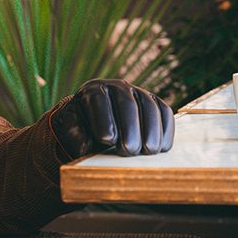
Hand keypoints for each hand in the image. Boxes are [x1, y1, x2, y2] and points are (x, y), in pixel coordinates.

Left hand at [50, 79, 173, 157]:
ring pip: (149, 106)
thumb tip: (89, 146)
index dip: (104, 120)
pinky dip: (165, 129)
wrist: (96, 124)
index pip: (98, 100)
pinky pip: (164, 112)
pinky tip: (161, 147)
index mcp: (92, 91)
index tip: (107, 140)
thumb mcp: (72, 130)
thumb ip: (75, 135)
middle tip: (129, 150)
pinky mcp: (154, 103)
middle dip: (130, 127)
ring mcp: (138, 92)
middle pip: (127, 103)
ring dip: (151, 130)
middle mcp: (116, 87)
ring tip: (148, 151)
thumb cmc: (83, 128)